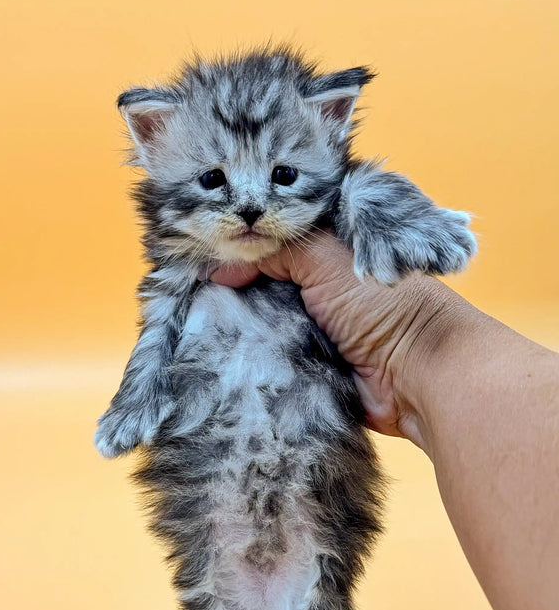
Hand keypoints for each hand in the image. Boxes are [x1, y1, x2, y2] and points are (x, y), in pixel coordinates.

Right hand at [210, 231, 460, 444]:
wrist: (417, 374)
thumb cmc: (383, 303)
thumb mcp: (326, 255)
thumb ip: (275, 251)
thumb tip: (220, 267)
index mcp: (333, 247)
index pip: (276, 235)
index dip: (243, 239)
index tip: (203, 243)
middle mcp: (321, 284)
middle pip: (262, 278)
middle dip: (232, 282)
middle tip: (190, 284)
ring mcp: (314, 325)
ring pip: (261, 318)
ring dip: (235, 321)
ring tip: (195, 314)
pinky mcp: (309, 363)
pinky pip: (268, 356)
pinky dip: (248, 354)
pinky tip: (215, 346)